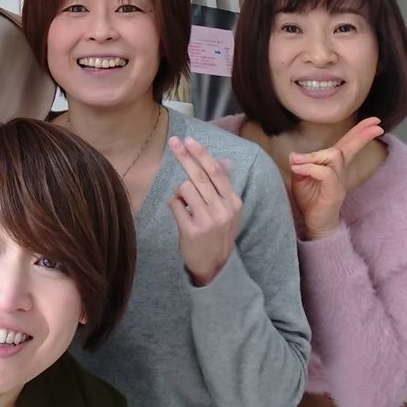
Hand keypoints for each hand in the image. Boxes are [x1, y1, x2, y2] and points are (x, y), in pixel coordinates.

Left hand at [167, 135, 242, 285]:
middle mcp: (223, 209)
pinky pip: (175, 204)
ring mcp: (207, 220)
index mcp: (233, 202)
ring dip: (181, 192)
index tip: (188, 140)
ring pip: (184, 188)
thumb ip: (224, 185)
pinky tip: (182, 215)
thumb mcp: (228, 209)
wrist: (215, 266)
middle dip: (184, 156)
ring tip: (186, 205)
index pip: (216, 171)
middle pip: (199, 175)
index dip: (201, 154)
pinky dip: (175, 205)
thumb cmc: (219, 232)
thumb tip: (224, 160)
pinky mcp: (191, 231)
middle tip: (173, 142)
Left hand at [286, 117, 384, 239]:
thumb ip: (301, 164)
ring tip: (297, 163)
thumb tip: (295, 154)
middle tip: (376, 123)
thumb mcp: (300, 179)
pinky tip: (297, 170)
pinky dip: (310, 167)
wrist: (314, 225)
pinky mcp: (334, 192)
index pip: (346, 145)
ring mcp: (339, 182)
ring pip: (333, 156)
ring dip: (314, 156)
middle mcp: (340, 172)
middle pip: (349, 148)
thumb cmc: (309, 201)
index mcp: (333, 167)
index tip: (374, 122)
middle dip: (361, 133)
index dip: (359, 132)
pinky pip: (325, 172)